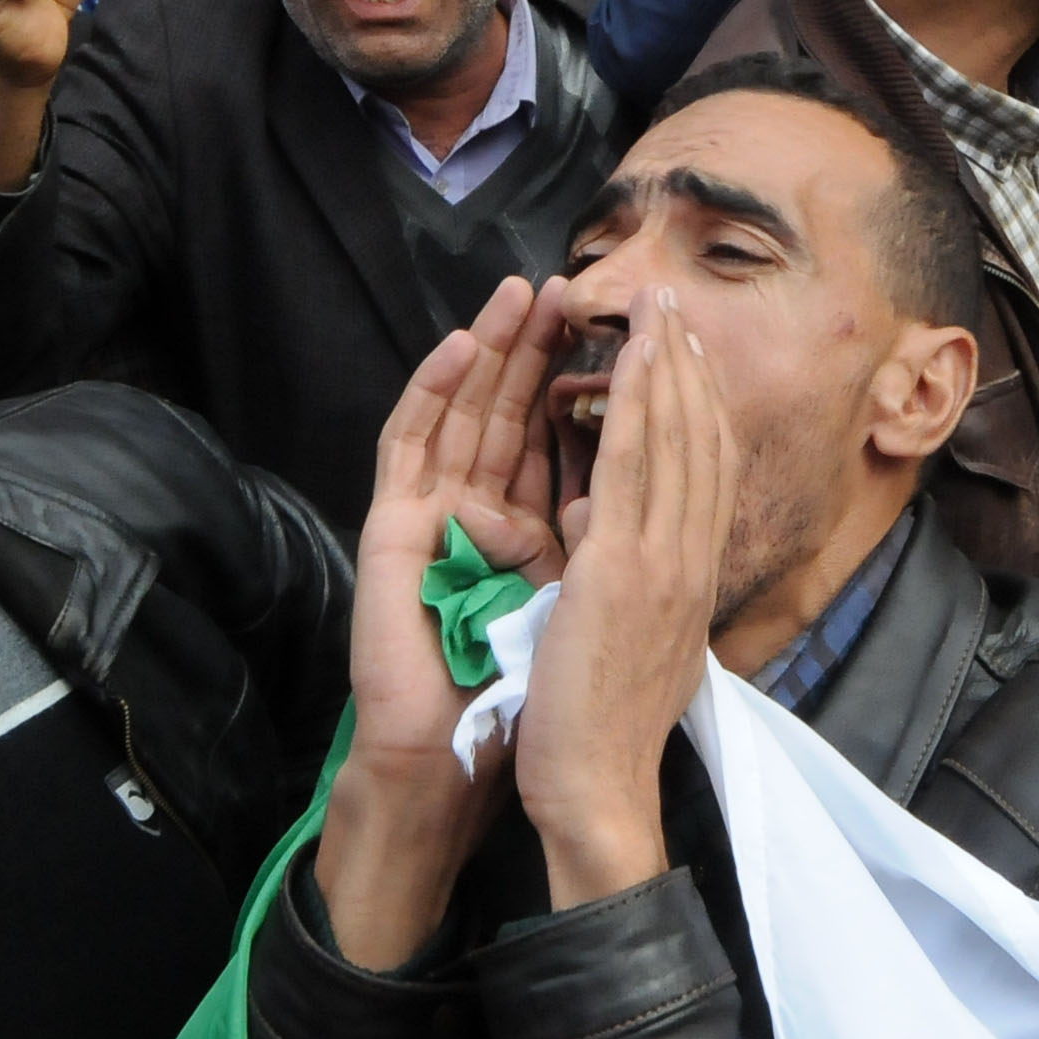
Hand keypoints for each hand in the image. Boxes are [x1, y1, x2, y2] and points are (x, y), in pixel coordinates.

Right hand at [308, 276, 569, 969]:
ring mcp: (431, 514)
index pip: (560, 435)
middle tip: (575, 282)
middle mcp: (478, 509)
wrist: (466, 756)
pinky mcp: (392, 529)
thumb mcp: (587, 599)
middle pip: (512, 409)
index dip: (592, 384)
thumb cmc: (529, 696)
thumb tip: (646, 488)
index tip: (633, 333)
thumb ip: (600, 539)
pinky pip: (407, 443)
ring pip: (461, 410)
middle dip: (542, 346)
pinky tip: (459, 347)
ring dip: (488, 347)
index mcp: (527, 525)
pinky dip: (431, 392)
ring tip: (520, 290)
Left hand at [512, 289, 734, 909]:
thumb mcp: (637, 643)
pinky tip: (628, 360)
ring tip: (657, 308)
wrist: (600, 787)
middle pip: (700, 442)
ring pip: (672, 441)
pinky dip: (633, 406)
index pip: (707, 472)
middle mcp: (691, 559)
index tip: (690, 357)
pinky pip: (630, 466)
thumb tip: (617, 546)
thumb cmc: (605, 730)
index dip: (701, 408)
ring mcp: (663, 560)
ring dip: (666, 367)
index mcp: (693, 578)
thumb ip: (635, 586)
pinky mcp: (623, 567)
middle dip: (688, 369)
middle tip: (678, 305)